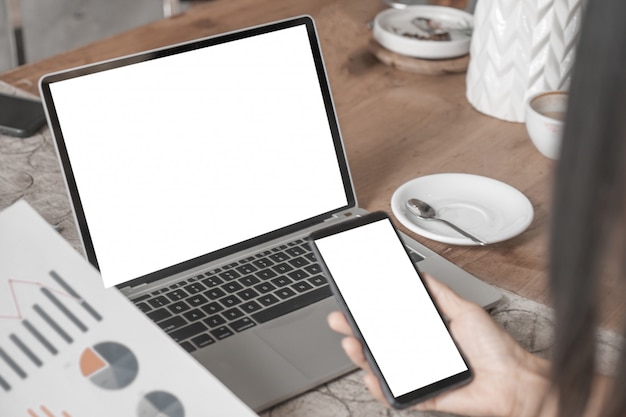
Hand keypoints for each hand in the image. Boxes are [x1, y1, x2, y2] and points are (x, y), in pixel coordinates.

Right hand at [328, 273, 554, 416]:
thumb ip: (439, 293)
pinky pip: (394, 395)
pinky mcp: (422, 395)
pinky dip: (378, 388)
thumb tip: (420, 274)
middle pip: (377, 343)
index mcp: (425, 332)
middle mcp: (418, 352)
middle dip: (353, 330)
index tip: (352, 300)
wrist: (516, 381)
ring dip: (360, 356)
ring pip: (379, 367)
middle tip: (340, 319)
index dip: (368, 313)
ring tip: (353, 343)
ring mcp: (418, 374)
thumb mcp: (464, 310)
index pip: (389, 321)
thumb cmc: (496, 348)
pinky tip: (371, 375)